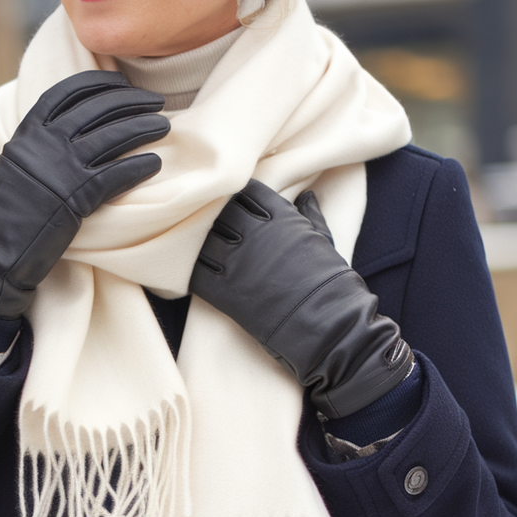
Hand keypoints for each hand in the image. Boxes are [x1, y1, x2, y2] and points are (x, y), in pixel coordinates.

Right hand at [0, 71, 169, 318]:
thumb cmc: (2, 215)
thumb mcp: (14, 166)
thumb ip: (36, 146)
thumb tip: (60, 134)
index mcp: (28, 131)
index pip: (68, 92)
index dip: (100, 83)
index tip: (122, 82)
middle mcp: (45, 143)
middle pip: (97, 109)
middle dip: (131, 100)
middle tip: (156, 100)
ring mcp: (61, 169)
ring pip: (112, 137)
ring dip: (143, 128)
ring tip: (163, 126)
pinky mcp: (76, 198)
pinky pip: (116, 175)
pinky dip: (138, 166)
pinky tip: (155, 163)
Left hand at [190, 180, 412, 418]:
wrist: (327, 325)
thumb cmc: (331, 285)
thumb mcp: (325, 242)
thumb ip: (311, 216)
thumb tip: (307, 195)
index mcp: (280, 216)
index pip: (246, 191)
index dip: (236, 194)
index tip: (231, 200)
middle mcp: (254, 233)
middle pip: (217, 210)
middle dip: (210, 212)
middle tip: (202, 218)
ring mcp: (236, 261)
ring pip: (200, 237)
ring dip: (193, 238)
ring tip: (189, 241)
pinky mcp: (224, 291)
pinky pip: (193, 271)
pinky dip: (187, 267)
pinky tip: (185, 268)